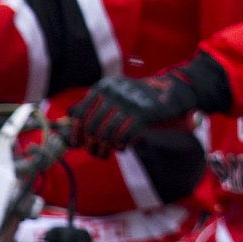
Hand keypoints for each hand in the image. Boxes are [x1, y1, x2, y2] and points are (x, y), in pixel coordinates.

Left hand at [70, 70, 198, 157]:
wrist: (172, 90)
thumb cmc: (137, 98)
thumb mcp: (114, 95)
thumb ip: (93, 106)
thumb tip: (70, 125)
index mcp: (103, 87)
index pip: (80, 113)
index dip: (76, 132)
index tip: (78, 144)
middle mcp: (114, 92)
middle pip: (92, 126)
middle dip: (91, 144)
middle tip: (95, 153)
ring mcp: (129, 102)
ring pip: (106, 133)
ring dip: (104, 149)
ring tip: (106, 154)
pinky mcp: (144, 113)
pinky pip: (123, 135)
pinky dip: (121, 144)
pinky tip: (124, 146)